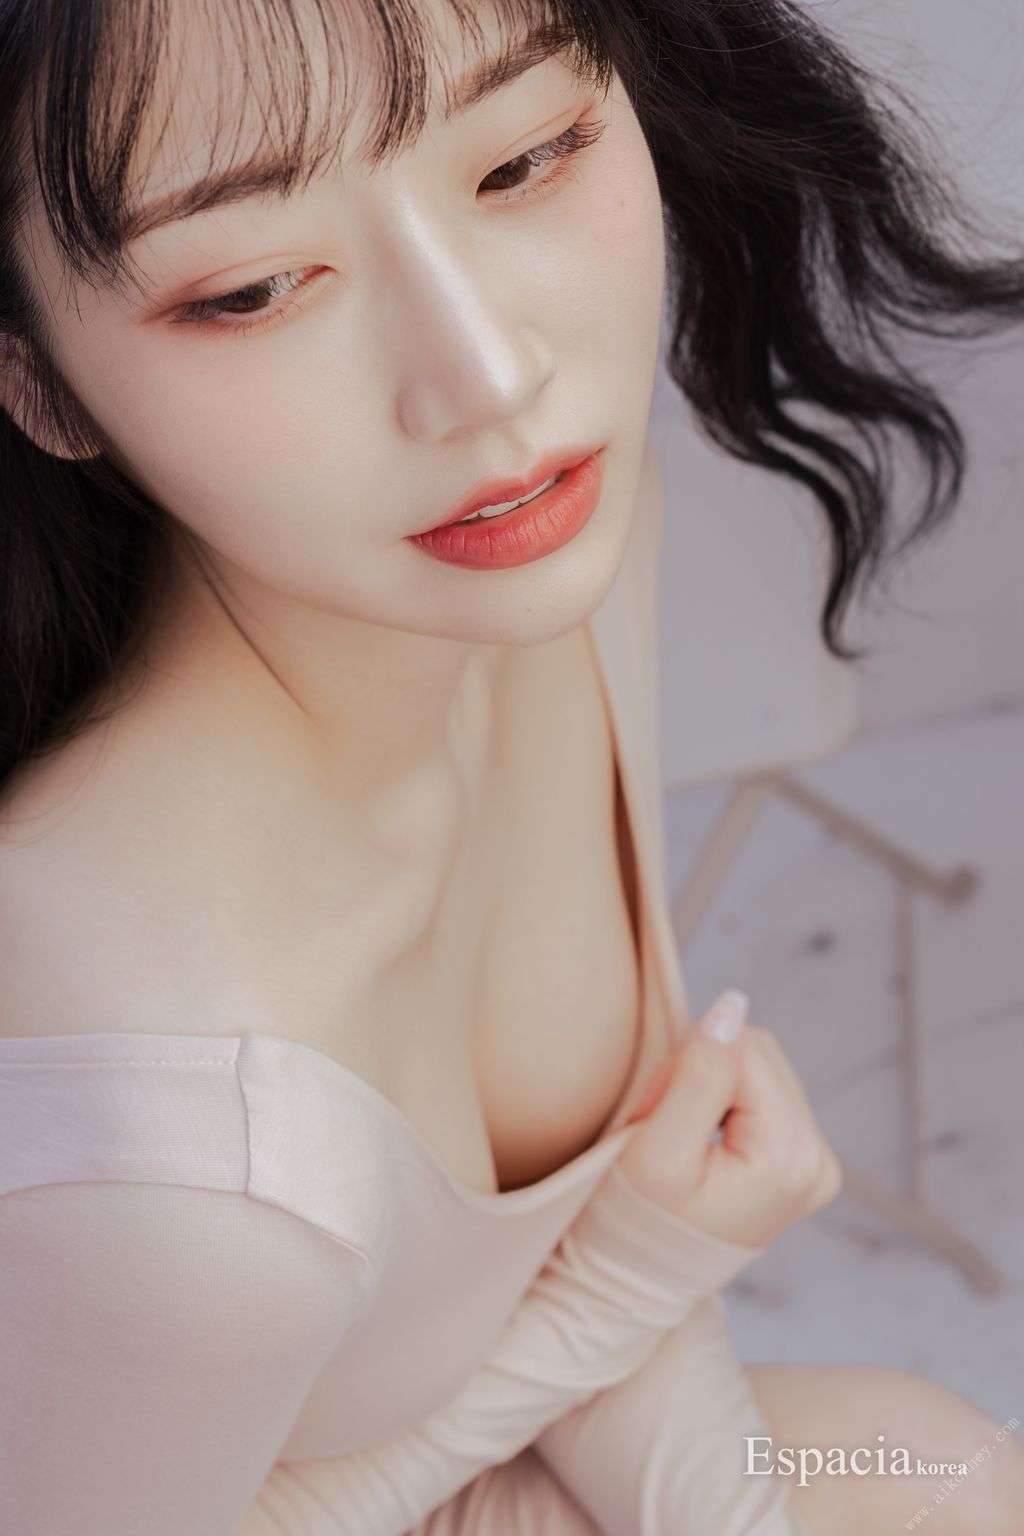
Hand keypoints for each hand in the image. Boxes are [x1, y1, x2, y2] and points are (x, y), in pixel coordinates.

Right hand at [618, 989, 842, 1248]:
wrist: (636, 1284)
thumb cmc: (636, 1224)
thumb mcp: (657, 1148)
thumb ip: (698, 1074)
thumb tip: (733, 1002)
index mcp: (792, 1158)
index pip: (741, 1050)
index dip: (684, 1068)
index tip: (651, 1118)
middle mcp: (819, 1160)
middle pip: (758, 1052)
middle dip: (700, 1073)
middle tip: (659, 1125)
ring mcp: (816, 1165)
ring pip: (760, 1065)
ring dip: (710, 1085)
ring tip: (677, 1135)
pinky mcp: (803, 1163)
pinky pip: (766, 1092)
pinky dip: (725, 1102)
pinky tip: (702, 1140)